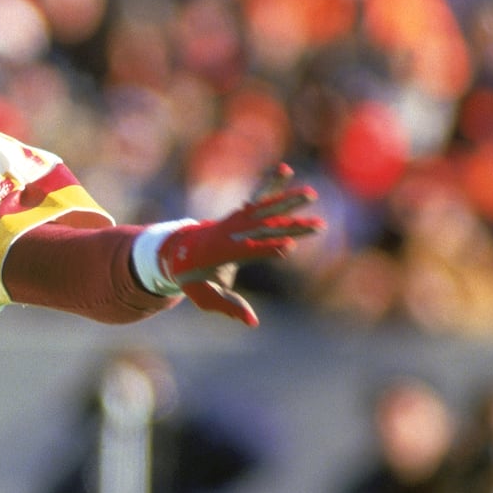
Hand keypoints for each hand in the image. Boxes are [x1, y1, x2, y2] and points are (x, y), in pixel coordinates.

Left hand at [161, 164, 323, 325]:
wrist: (176, 251)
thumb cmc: (192, 277)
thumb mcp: (204, 297)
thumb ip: (228, 307)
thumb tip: (252, 322)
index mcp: (221, 253)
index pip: (248, 251)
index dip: (267, 249)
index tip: (289, 246)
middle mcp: (230, 233)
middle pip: (264, 229)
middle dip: (290, 227)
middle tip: (317, 227)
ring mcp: (235, 221)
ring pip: (264, 209)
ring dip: (287, 201)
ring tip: (311, 194)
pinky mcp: (239, 214)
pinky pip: (257, 197)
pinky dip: (271, 184)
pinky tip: (285, 170)